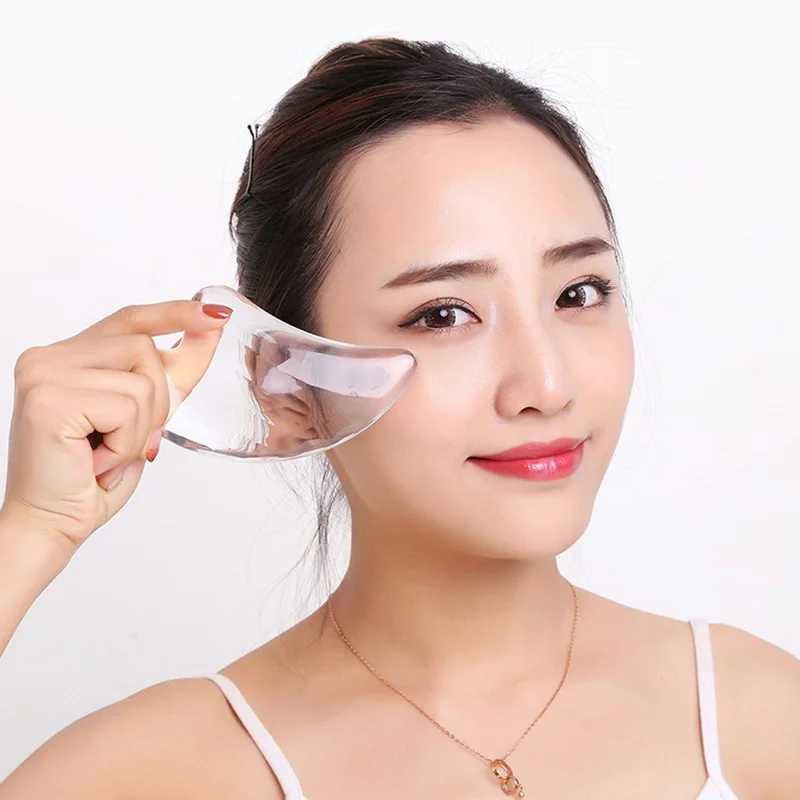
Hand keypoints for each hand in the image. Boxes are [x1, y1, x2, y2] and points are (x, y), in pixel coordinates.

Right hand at [2, 299, 232, 553]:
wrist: (53, 524)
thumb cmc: (92, 477)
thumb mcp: (144, 416)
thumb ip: (172, 373)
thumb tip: (210, 328)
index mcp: (68, 357)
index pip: (130, 320)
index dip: (175, 314)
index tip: (216, 313)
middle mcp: (48, 357)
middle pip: (145, 348)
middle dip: (159, 402)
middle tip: (129, 443)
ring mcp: (43, 373)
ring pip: (142, 379)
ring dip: (141, 428)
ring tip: (107, 454)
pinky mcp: (49, 398)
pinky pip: (127, 406)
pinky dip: (126, 443)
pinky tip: (96, 461)